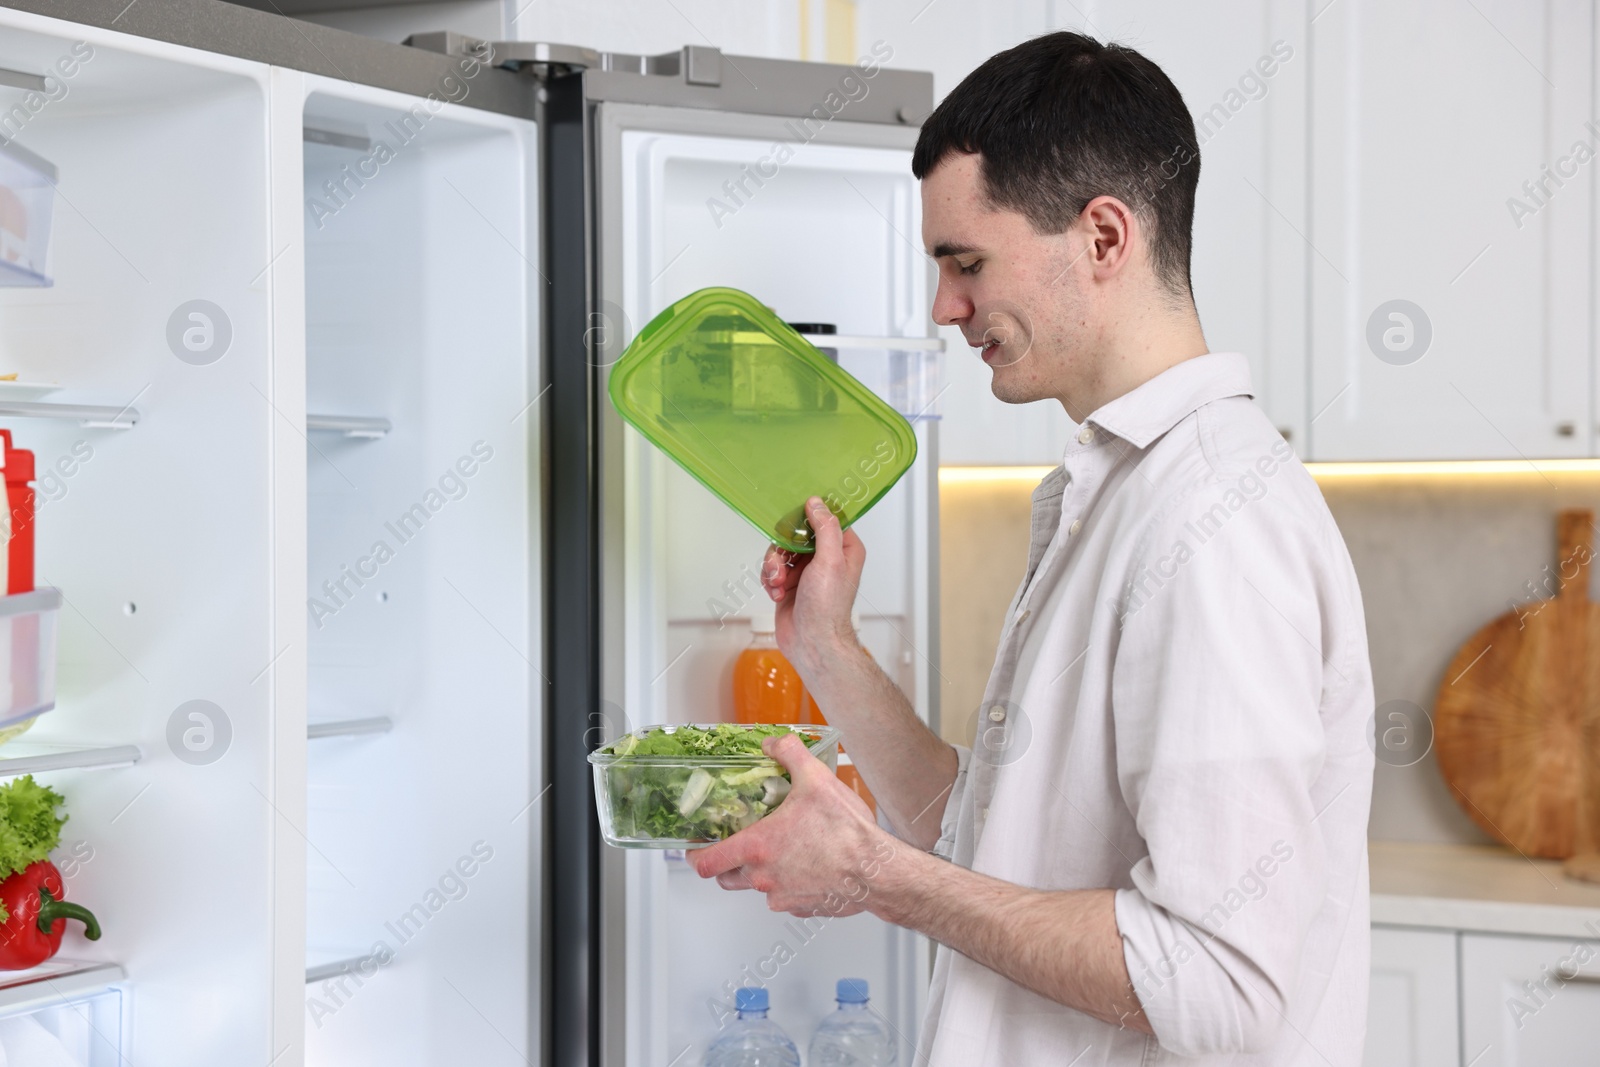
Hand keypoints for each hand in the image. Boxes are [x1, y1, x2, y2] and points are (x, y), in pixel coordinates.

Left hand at [689, 732, 898, 916]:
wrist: (878, 871)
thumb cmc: (846, 832)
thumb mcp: (815, 779)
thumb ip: (789, 754)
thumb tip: (773, 742)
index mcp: (758, 847)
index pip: (706, 863)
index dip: (696, 856)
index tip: (697, 848)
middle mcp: (764, 877)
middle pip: (727, 880)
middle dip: (728, 865)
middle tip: (740, 846)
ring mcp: (783, 896)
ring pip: (759, 889)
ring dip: (763, 873)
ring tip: (784, 851)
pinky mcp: (804, 909)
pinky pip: (787, 898)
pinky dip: (791, 885)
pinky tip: (809, 866)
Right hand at [761, 496, 865, 672]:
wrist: (811, 642)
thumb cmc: (827, 608)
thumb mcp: (830, 561)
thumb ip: (825, 528)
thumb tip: (817, 503)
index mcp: (844, 549)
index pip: (826, 519)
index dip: (808, 518)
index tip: (794, 521)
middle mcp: (827, 558)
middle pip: (796, 534)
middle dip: (783, 550)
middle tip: (782, 566)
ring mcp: (807, 572)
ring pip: (781, 552)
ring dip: (774, 567)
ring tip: (777, 583)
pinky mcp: (790, 585)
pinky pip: (773, 570)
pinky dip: (770, 580)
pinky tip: (776, 593)